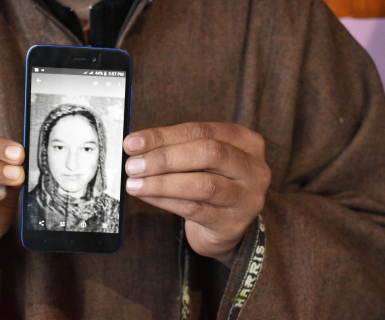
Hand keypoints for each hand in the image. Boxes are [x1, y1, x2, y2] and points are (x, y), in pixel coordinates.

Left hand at [124, 122, 270, 266]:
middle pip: (208, 154)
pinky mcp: (233, 223)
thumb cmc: (209, 182)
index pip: (201, 130)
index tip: (133, 142)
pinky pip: (195, 209)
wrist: (224, 225)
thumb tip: (135, 145)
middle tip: (132, 165)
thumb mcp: (201, 159)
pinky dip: (165, 201)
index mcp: (246, 141)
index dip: (164, 135)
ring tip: (134, 183)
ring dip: (162, 183)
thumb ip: (176, 148)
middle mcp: (254, 167)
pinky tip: (146, 196)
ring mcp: (248, 197)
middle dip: (165, 158)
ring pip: (203, 185)